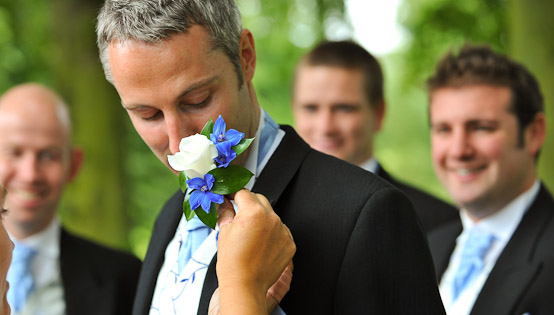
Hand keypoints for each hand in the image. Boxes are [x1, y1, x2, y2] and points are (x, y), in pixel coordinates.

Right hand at [209, 189, 294, 314]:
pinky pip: (280, 230)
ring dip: (261, 218)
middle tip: (237, 216)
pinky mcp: (289, 242)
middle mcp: (272, 218)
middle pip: (259, 199)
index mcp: (253, 212)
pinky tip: (260, 243)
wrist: (245, 285)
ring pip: (271, 215)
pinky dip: (271, 232)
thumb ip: (225, 211)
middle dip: (248, 204)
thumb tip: (223, 201)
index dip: (233, 194)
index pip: (243, 192)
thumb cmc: (233, 263)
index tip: (229, 197)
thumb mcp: (224, 232)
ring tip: (249, 235)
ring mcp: (283, 230)